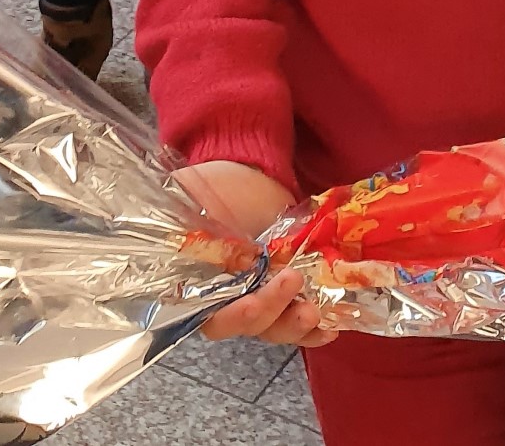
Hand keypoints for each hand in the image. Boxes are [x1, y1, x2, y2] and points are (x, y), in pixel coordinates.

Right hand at [177, 161, 336, 347]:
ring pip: (270, 326)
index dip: (228, 316)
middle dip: (269, 310)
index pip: (206, 313)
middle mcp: (225, 296)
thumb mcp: (191, 198)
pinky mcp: (285, 293)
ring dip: (292, 324)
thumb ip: (185, 219)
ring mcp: (257, 296)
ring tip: (314, 310)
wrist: (250, 175)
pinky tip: (330, 330)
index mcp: (196, 278)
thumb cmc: (214, 187)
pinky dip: (312, 330)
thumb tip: (174, 233)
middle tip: (291, 279)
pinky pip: (293, 319)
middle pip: (243, 323)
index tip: (249, 305)